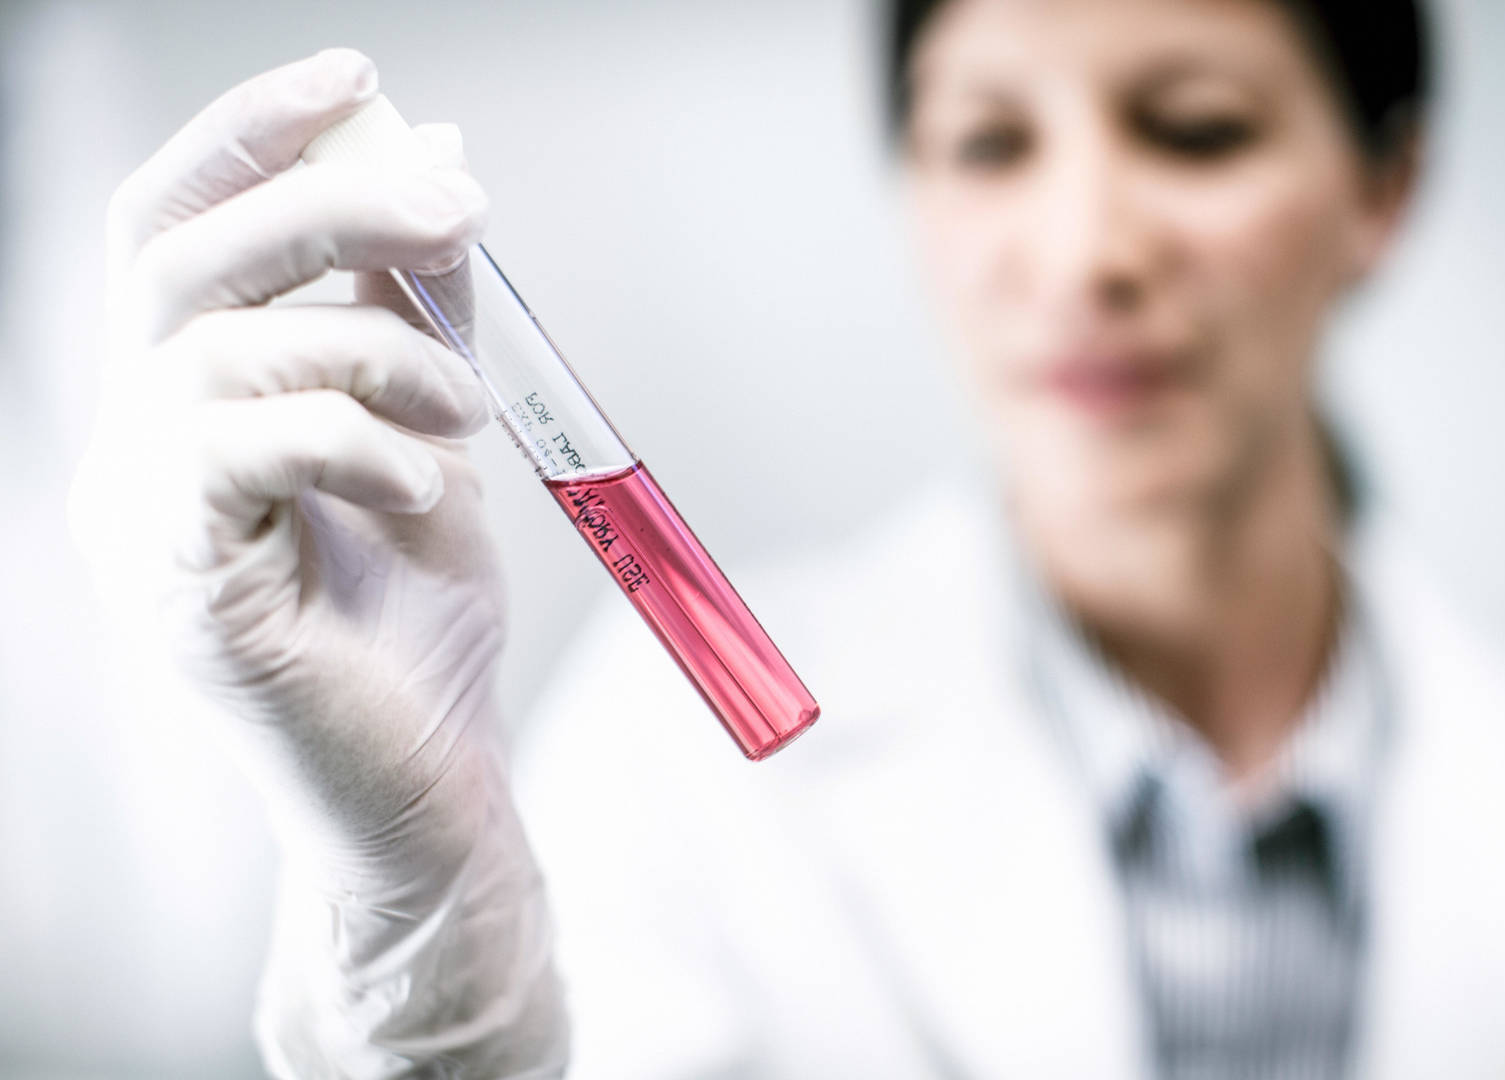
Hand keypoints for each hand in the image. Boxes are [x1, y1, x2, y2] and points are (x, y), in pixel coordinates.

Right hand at [69, 49, 566, 1074]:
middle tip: (455, 205)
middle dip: (329, 207)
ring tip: (465, 418)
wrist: (425, 779)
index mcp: (191, 400)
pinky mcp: (184, 590)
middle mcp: (140, 446)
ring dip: (378, 353)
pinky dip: (358, 442)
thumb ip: (419, 310)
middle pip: (188, 263)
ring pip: (225, 348)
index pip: (177, 231)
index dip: (248, 139)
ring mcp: (148, 520)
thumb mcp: (433, 432)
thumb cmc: (417, 619)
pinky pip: (248, 452)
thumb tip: (432, 158)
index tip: (354, 77)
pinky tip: (424, 491)